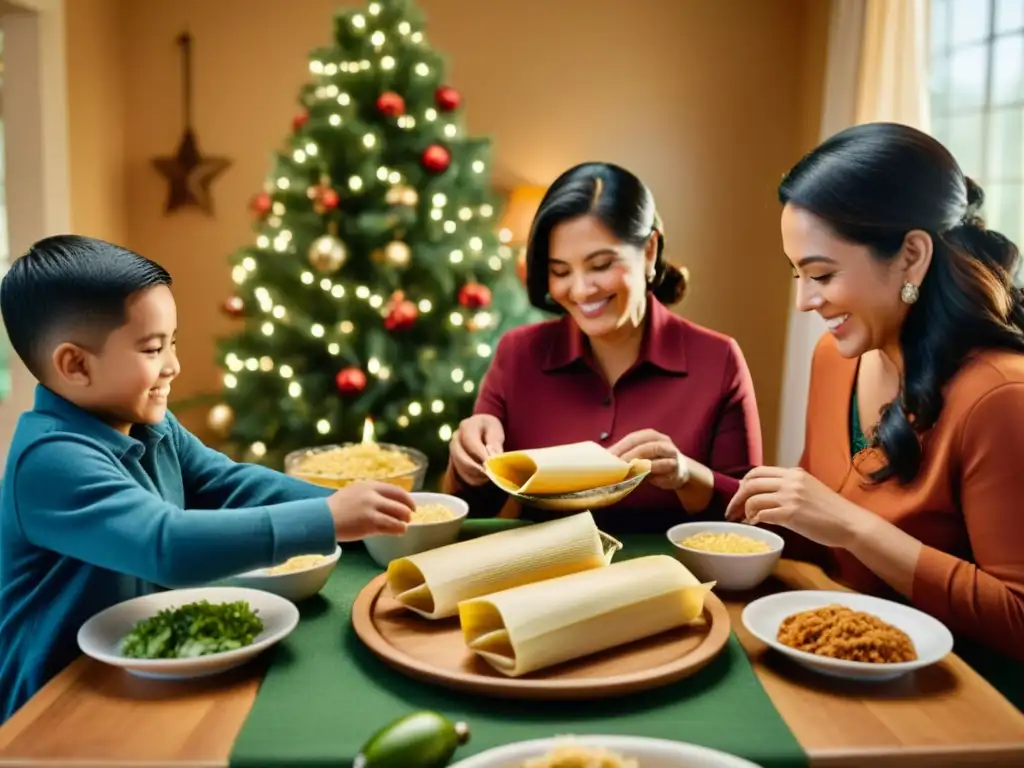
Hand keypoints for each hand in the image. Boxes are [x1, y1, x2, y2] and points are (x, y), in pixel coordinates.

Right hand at [327, 480, 413, 539]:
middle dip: (407, 512)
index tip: (411, 505)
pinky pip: (392, 526)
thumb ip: (370, 495)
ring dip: (404, 522)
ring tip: (403, 527)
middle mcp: (373, 494)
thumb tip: (388, 503)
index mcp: (369, 485)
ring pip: (399, 515)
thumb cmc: (336, 509)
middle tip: (408, 518)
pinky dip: (399, 529)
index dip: (407, 499)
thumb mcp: (354, 493)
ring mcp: (372, 509)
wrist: (321, 519)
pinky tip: (399, 532)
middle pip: (401, 502)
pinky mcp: (370, 523)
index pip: (396, 490)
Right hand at [450, 414, 504, 485]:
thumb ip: (495, 443)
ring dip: (475, 474)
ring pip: (459, 467)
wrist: (481, 430)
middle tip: (489, 473)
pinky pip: (461, 474)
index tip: (491, 464)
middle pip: (460, 456)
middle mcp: (456, 437)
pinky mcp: (454, 461)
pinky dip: (473, 479)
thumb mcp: (495, 431)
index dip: (480, 454)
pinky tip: (484, 477)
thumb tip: (494, 457)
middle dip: (475, 467)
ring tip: (489, 475)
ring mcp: (453, 450)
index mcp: (467, 426)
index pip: (470, 441)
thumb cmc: (490, 429)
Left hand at [608, 429, 688, 489]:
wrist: (679, 470)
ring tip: (629, 472)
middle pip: (644, 447)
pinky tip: (644, 479)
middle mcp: (662, 442)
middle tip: (616, 467)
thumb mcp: (639, 454)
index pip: (632, 439)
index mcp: (650, 435)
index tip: (608, 458)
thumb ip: (625, 456)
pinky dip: (654, 475)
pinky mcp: (677, 469)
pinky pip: (666, 471)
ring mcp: (672, 454)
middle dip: (629, 457)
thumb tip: (601, 461)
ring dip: (641, 464)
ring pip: (657, 457)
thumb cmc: (653, 461)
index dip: (620, 448)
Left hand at [725, 466, 871, 547]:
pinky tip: (755, 524)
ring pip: (753, 499)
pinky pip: (762, 514)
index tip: (739, 495)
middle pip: (750, 483)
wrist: (850, 523)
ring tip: (745, 519)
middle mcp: (790, 481)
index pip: (758, 471)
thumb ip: (789, 488)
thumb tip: (765, 495)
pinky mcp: (791, 514)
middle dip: (736, 497)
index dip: (743, 484)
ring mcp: (790, 497)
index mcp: (794, 473)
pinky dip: (754, 519)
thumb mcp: (809, 489)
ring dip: (744, 510)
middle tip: (732, 510)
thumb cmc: (831, 511)